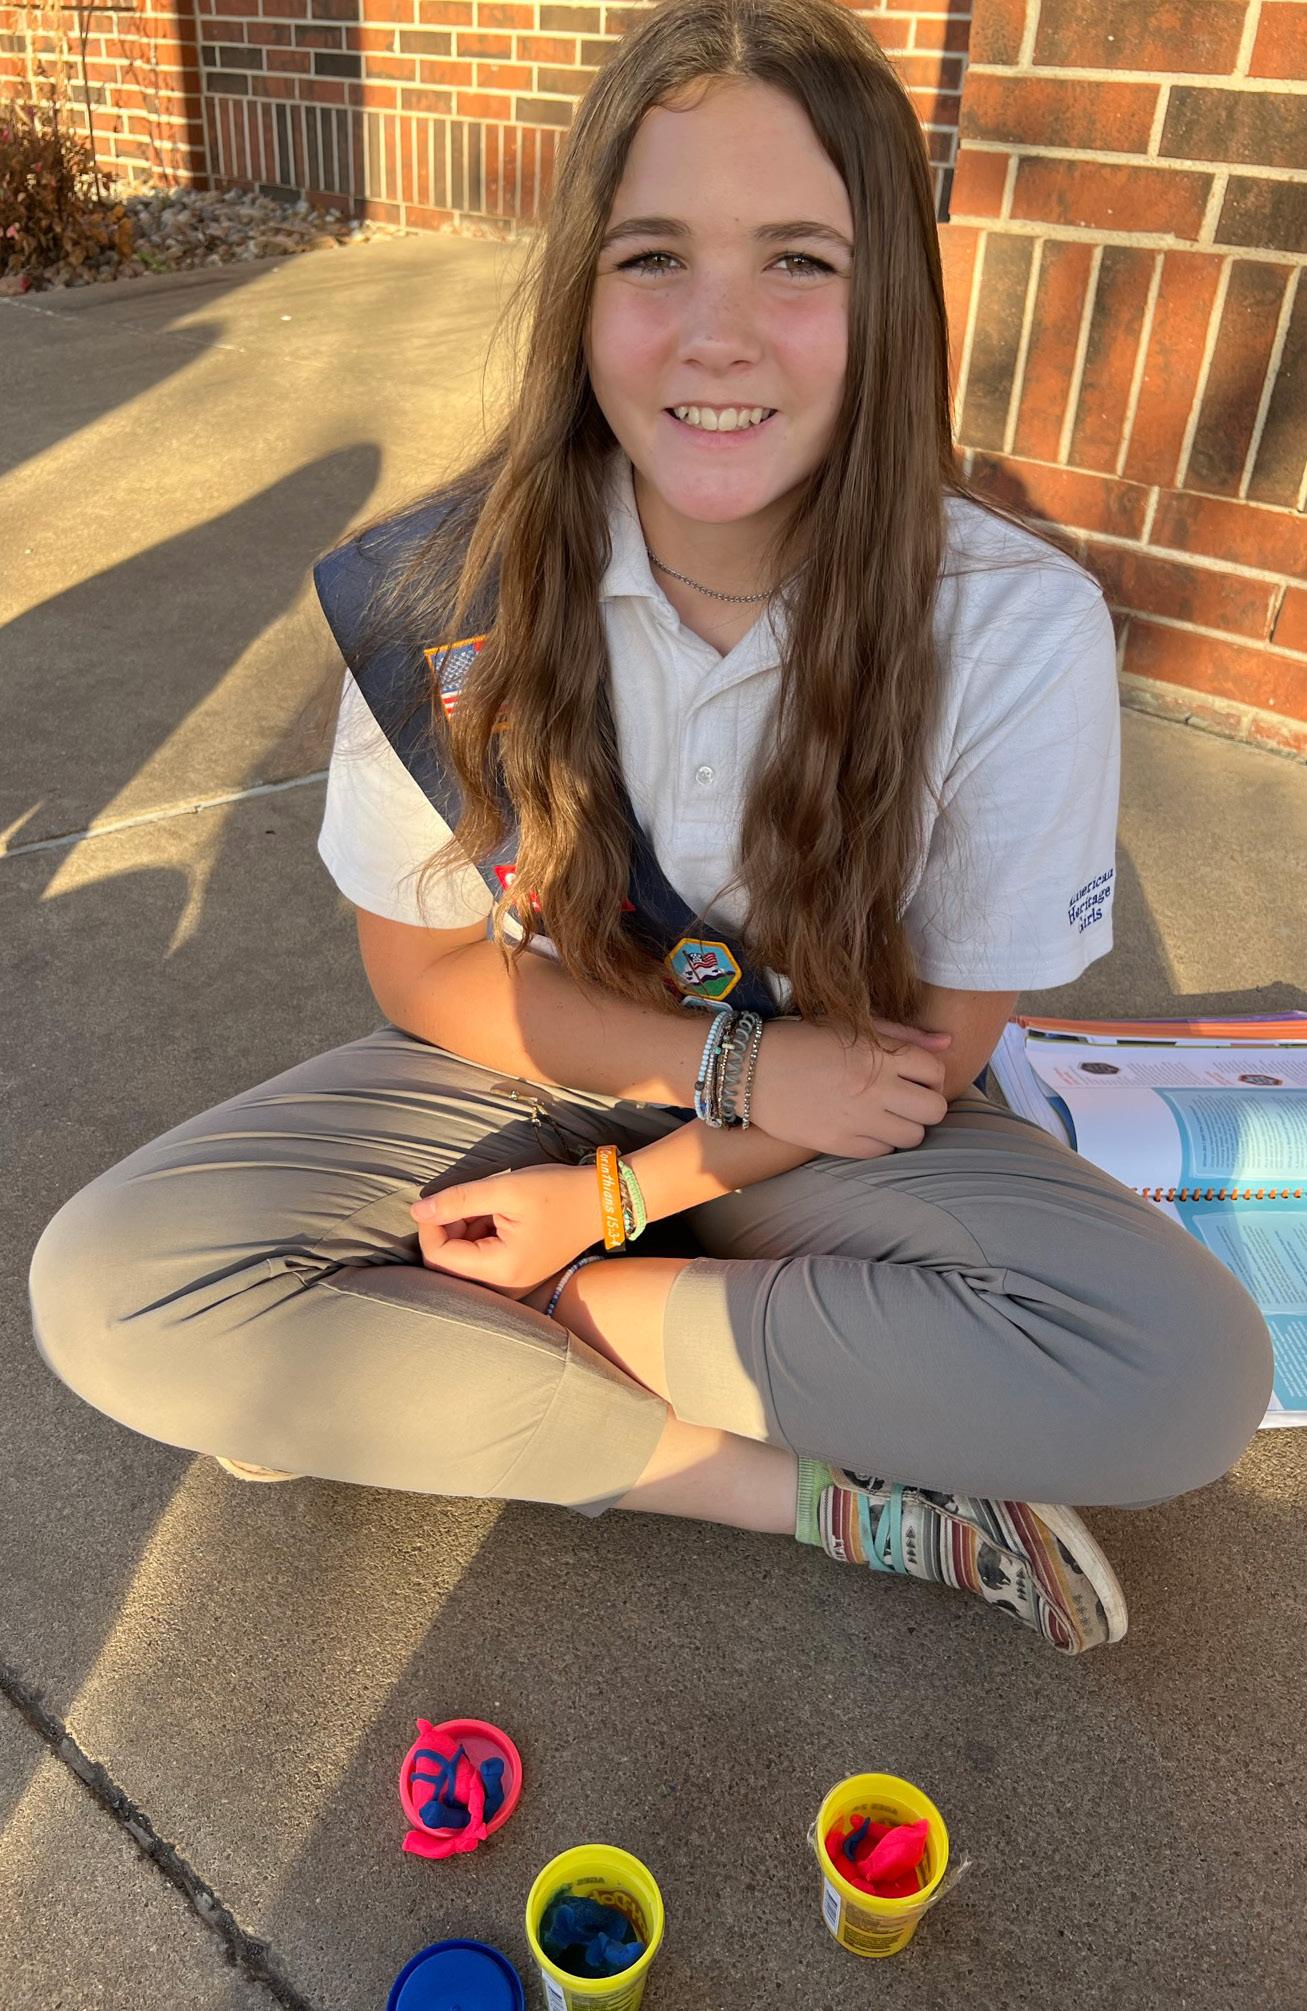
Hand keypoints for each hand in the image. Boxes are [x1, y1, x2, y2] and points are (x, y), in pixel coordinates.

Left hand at [408, 1163, 602, 1294]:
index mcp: (501, 1270)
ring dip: (463, 1230)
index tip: (441, 1199)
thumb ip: (457, 1200)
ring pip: (463, 1261)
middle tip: (469, 1201)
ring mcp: (512, 1284)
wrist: (604, 1201)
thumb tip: (415, 1211)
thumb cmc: (558, 1192)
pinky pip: (481, 1261)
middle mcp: (505, 1288)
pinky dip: (478, 1235)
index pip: (439, 1257)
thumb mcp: (505, 1190)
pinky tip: (497, 1215)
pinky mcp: (516, 1274)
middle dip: (448, 1229)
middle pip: (448, 1264)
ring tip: (488, 1205)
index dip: (430, 1225)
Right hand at [747, 1017, 952, 1158]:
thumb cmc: (802, 1040)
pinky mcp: (839, 1143)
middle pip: (934, 1110)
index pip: (935, 1071)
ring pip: (913, 1136)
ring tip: (886, 1115)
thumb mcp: (851, 1025)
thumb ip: (904, 1034)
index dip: (931, 1075)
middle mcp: (875, 1088)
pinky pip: (883, 1152)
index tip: (916, 1076)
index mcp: (879, 1053)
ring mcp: (858, 1119)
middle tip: (908, 1099)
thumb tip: (948, 1043)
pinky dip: (881, 1143)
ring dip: (906, 1126)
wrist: (750, 1069)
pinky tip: (865, 1127)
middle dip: (927, 1104)